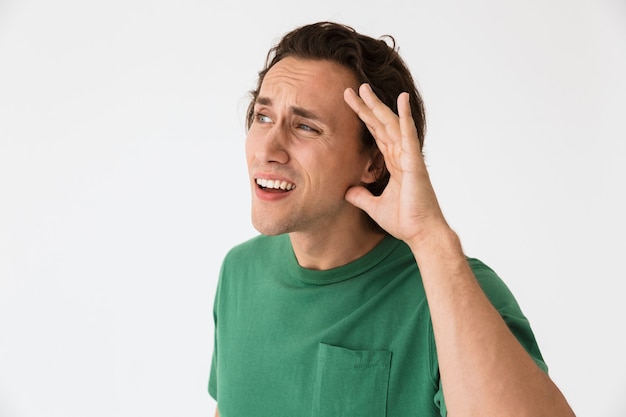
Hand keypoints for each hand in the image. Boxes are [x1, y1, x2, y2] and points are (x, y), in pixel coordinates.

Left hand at [343, 84, 448, 245]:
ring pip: (391, 124)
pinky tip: (401, 99)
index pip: (375, 134)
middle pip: (380, 124)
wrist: (421, 233)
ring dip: (378, 106)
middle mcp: (401, 155)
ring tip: (364, 88)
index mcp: (393, 162)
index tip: (349, 103)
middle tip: (352, 88)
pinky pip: (408, 135)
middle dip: (366, 106)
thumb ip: (361, 196)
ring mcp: (408, 156)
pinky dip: (405, 117)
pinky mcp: (414, 162)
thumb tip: (347, 191)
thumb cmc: (405, 221)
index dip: (363, 117)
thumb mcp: (374, 206)